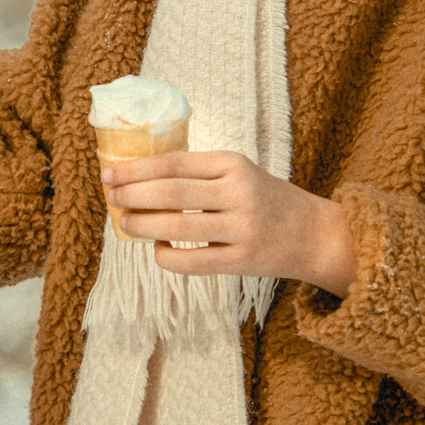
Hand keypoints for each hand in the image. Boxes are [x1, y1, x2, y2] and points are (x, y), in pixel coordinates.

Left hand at [103, 150, 357, 296]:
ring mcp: (241, 228)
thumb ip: (201, 174)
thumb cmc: (268, 200)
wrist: (314, 234)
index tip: (110, 173)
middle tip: (110, 197)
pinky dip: (166, 256)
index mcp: (234, 164)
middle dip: (133, 194)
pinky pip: (191, 261)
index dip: (137, 168)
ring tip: (123, 222)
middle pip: (171, 192)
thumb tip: (140, 180)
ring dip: (142, 225)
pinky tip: (158, 248)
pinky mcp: (242, 260)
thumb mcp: (241, 173)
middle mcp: (239, 192)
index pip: (175, 162)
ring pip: (177, 226)